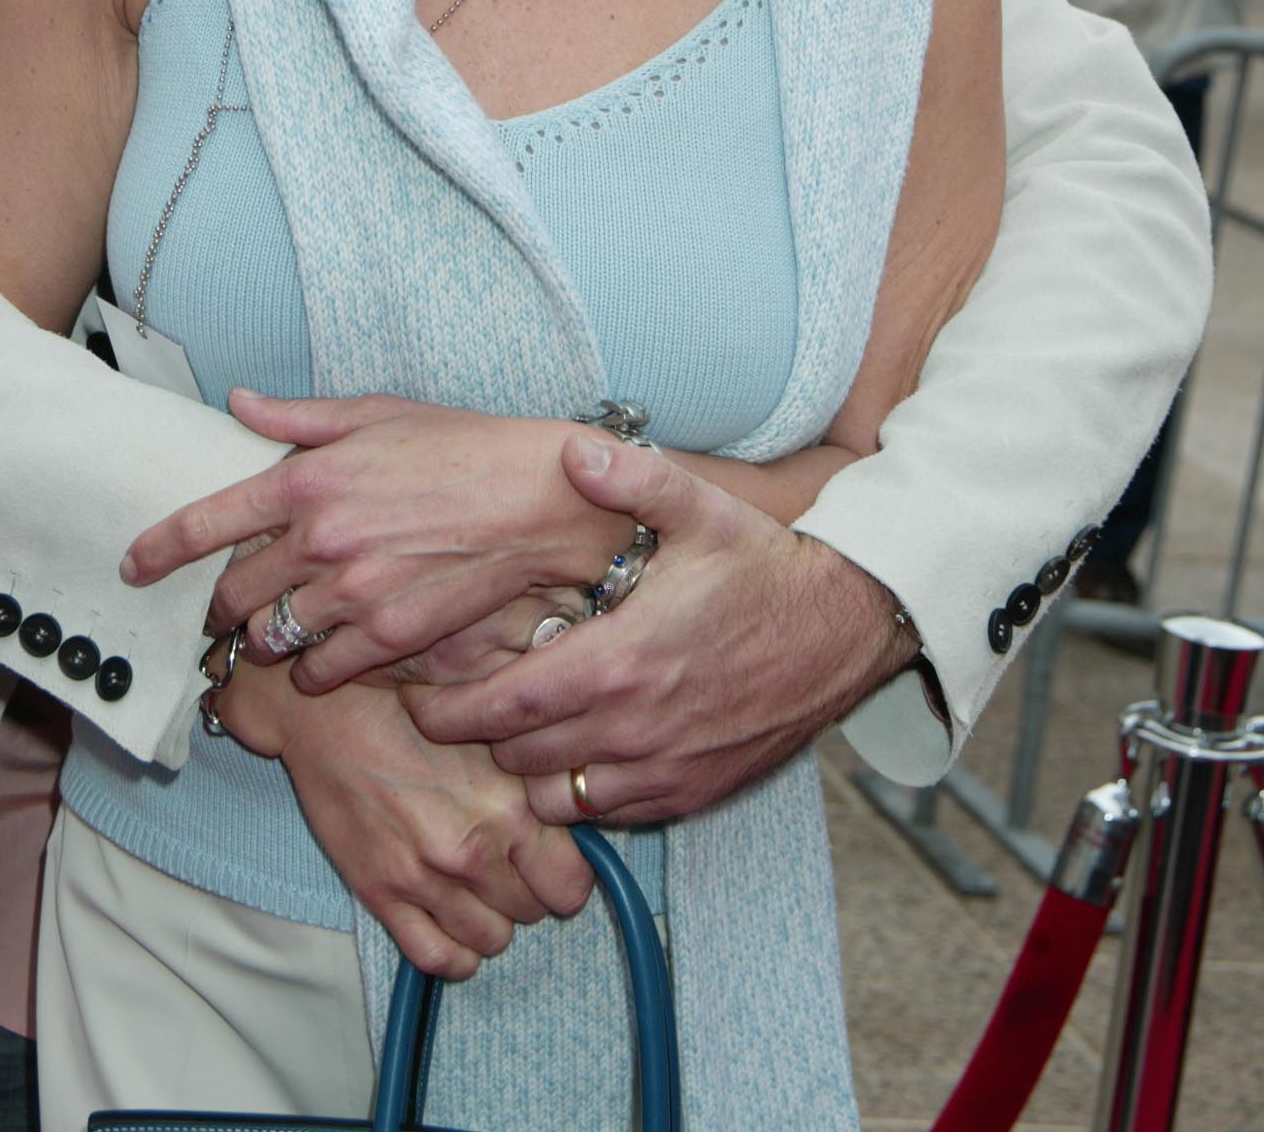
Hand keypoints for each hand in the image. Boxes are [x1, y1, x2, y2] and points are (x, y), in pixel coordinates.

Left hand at [123, 392, 626, 690]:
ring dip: (266, 635)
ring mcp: (351, 594)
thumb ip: (298, 419)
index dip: (159, 550)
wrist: (534, 500)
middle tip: (226, 604)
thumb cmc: (459, 447)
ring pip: (272, 636)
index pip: (206, 523)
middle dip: (220, 603)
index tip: (133, 567)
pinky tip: (324, 652)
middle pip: (232, 594)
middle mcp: (318, 540)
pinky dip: (313, 667)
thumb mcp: (374, 414)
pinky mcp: (387, 637)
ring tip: (278, 627)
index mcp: (306, 479)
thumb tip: (240, 404)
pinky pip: (320, 670)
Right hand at [220, 657, 592, 976]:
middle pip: (533, 913)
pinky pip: (438, 959)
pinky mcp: (382, 896)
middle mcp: (472, 851)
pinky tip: (451, 921)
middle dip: (526, 889)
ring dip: (490, 917)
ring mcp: (425, 880)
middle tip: (506, 859)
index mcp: (508, 806)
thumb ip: (531, 779)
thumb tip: (569, 812)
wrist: (327, 712)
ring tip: (475, 883)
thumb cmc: (409, 710)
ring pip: (492, 941)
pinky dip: (454, 952)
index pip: (571, 884)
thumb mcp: (486, 729)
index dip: (563, 871)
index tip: (549, 856)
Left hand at [414, 436, 915, 826]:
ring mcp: (664, 768)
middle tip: (461, 704)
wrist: (843, 628)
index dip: (451, 710)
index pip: (506, 707)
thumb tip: (572, 450)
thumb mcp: (699, 508)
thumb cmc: (764, 565)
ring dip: (530, 768)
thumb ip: (629, 479)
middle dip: (482, 735)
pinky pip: (610, 812)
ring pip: (557, 797)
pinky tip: (582, 744)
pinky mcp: (691, 793)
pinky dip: (582, 790)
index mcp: (620, 661)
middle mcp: (635, 728)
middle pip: (518, 757)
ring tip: (523, 723)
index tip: (420, 699)